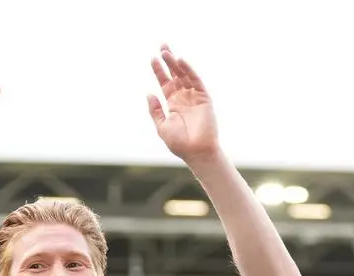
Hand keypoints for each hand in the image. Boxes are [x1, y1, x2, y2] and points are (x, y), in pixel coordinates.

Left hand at [147, 45, 219, 162]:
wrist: (196, 151)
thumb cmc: (179, 143)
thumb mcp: (162, 126)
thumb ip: (155, 110)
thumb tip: (148, 93)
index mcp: (172, 104)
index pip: (165, 83)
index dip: (159, 71)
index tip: (153, 58)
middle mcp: (183, 98)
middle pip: (175, 75)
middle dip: (168, 61)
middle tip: (162, 46)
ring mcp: (194, 97)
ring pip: (184, 76)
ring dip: (175, 64)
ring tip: (166, 52)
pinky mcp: (204, 98)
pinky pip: (196, 81)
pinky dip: (189, 71)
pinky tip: (180, 61)